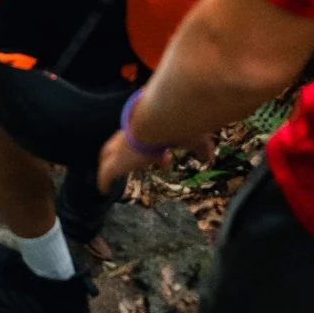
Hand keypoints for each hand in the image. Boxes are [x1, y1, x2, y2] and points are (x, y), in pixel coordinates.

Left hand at [94, 120, 214, 194]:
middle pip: (116, 144)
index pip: (142, 136)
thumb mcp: (193, 137)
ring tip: (107, 179)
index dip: (150, 148)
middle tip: (122, 164)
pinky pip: (105, 175)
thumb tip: (210, 157)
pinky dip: (104, 182)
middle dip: (117, 152)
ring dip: (108, 167)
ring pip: (107, 157)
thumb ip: (200, 147)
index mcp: (145, 127)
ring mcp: (119, 150)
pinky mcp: (115, 164)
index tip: (165, 157)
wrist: (160, 122)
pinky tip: (103, 190)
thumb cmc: (178, 125)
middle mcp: (129, 135)